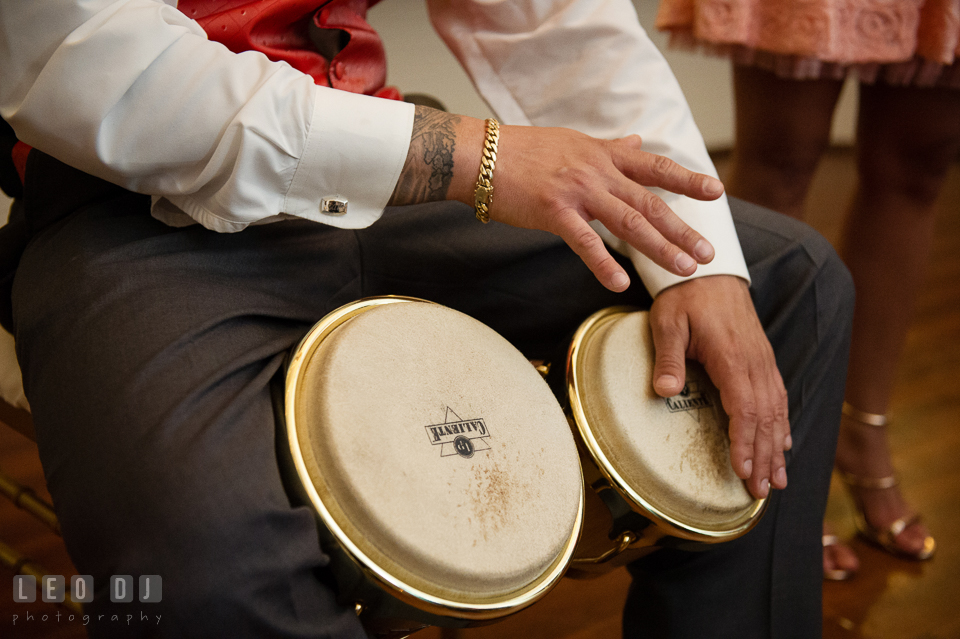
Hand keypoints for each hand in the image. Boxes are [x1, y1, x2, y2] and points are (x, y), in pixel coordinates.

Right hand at [389, 108, 722, 291]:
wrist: (482, 156)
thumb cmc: (523, 150)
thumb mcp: (573, 141)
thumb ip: (609, 147)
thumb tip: (636, 140)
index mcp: (603, 154)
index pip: (654, 167)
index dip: (687, 178)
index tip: (716, 191)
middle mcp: (597, 171)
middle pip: (650, 201)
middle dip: (683, 228)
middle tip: (709, 251)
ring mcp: (577, 191)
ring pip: (629, 221)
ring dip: (660, 247)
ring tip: (685, 268)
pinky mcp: (554, 211)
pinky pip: (584, 241)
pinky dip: (603, 263)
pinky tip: (619, 283)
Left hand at [648, 275, 789, 498]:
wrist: (709, 271)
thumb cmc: (684, 297)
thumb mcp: (667, 322)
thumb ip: (667, 357)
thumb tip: (665, 391)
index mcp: (732, 357)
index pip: (744, 409)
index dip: (745, 443)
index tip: (742, 472)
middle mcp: (755, 363)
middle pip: (765, 418)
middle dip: (763, 457)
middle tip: (759, 492)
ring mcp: (763, 361)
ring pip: (776, 410)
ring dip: (776, 447)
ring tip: (776, 481)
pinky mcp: (762, 359)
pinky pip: (777, 396)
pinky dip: (781, 424)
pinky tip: (783, 444)